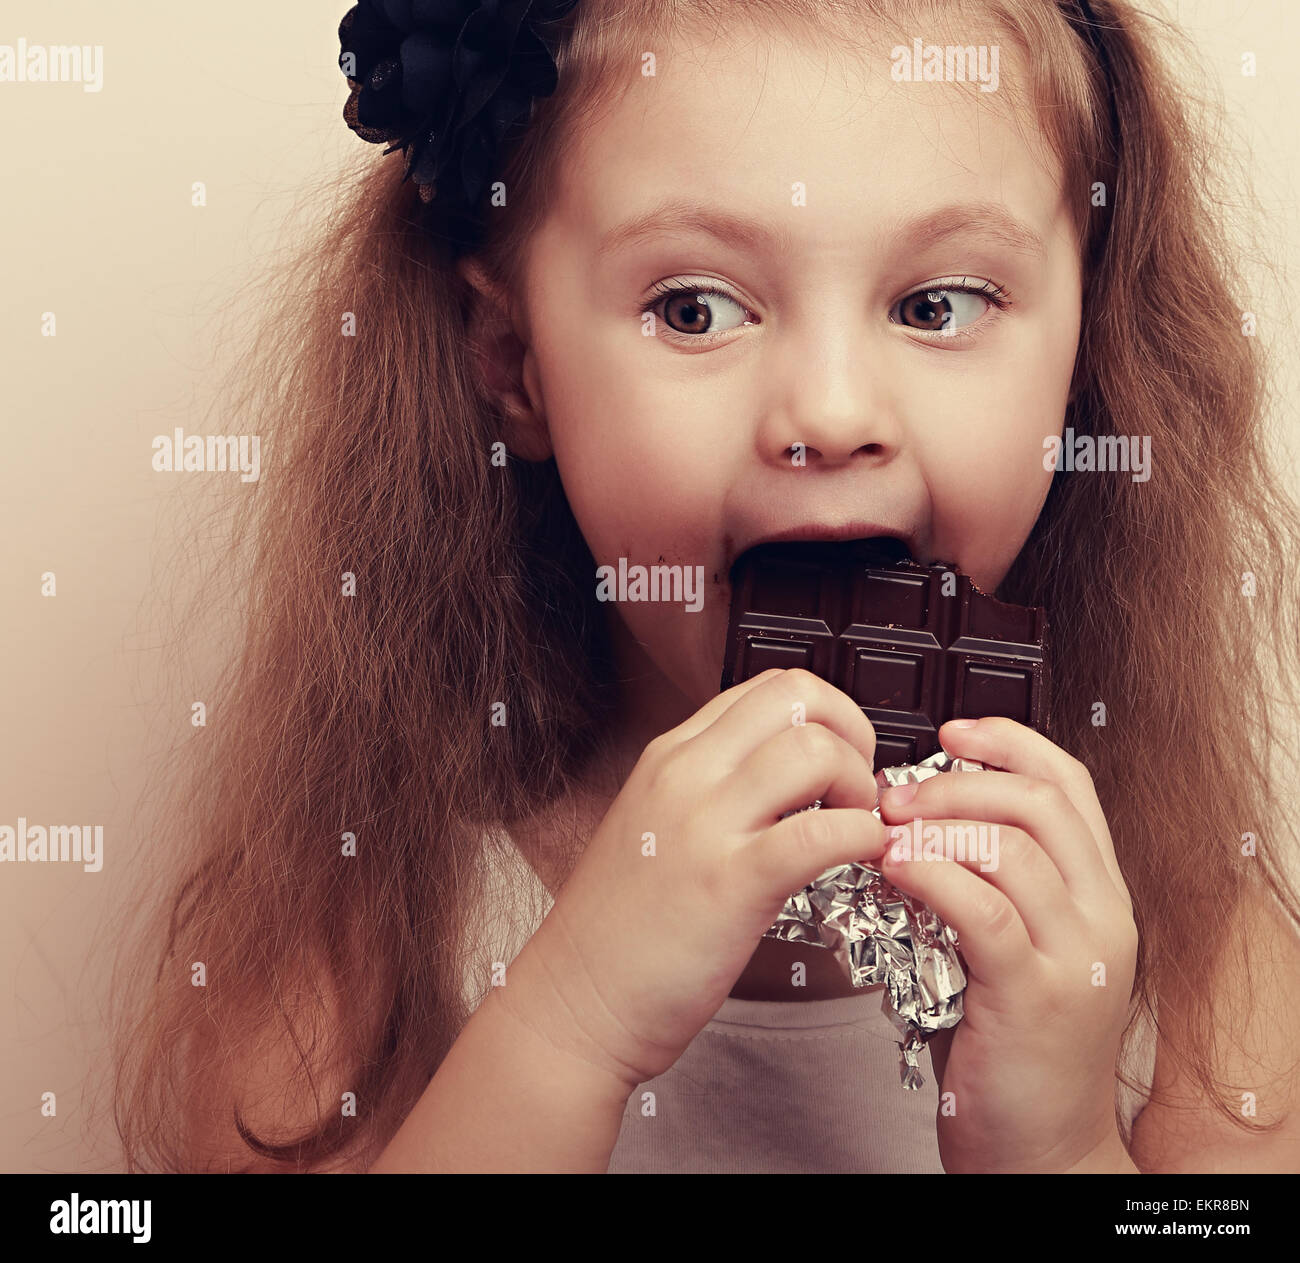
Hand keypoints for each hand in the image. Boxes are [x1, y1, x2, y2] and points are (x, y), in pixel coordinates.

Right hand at [515, 669, 887, 1090]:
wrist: (574, 1001)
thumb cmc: (620, 930)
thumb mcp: (654, 824)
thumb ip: (711, 789)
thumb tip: (785, 775)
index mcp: (670, 756)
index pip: (768, 687)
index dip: (825, 713)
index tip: (840, 757)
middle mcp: (686, 774)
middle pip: (798, 696)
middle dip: (852, 733)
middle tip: (857, 787)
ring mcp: (705, 825)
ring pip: (814, 751)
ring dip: (859, 785)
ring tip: (854, 828)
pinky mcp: (731, 884)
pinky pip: (821, 832)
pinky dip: (862, 837)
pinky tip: (861, 859)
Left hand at [878, 716, 1137, 1172]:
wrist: (1039, 1148)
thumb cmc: (1008, 1042)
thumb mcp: (1011, 943)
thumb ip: (987, 879)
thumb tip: (913, 815)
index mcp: (1097, 892)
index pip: (1067, 783)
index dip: (1008, 741)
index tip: (951, 730)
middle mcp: (1101, 914)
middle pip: (1038, 802)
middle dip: (956, 781)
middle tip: (894, 793)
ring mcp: (1075, 955)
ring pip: (1011, 847)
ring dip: (935, 824)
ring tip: (883, 831)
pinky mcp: (1036, 997)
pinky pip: (984, 910)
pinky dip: (931, 875)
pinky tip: (893, 868)